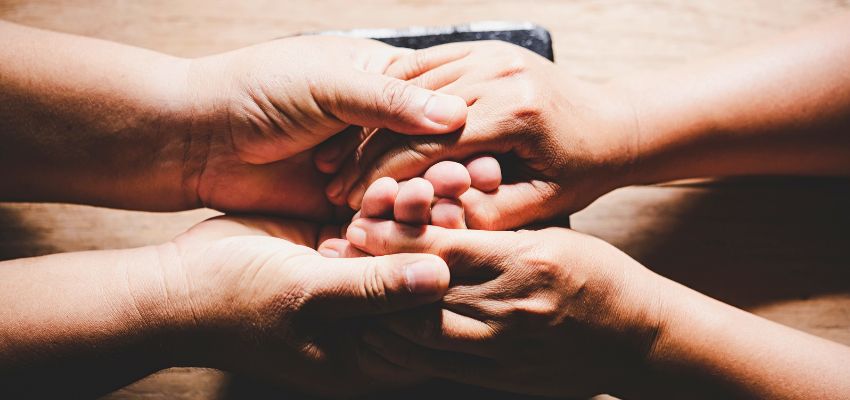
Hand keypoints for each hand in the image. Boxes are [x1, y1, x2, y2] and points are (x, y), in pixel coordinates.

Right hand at [158, 215, 449, 395]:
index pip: (431, 322)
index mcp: (370, 354)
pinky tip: (392, 184)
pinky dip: (385, 205)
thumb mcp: (306, 294)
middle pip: (423, 280)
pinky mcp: (340, 251)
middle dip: (438, 236)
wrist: (176, 284)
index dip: (454, 277)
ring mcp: (356, 284)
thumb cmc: (235, 302)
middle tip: (453, 195)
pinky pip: (375, 227)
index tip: (464, 232)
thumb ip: (372, 287)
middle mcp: (370, 322)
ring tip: (420, 186)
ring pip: (402, 247)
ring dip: (414, 214)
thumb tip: (440, 278)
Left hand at [178, 36, 467, 217]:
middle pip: (430, 153)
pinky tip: (415, 236)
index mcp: (382, 83)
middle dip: (452, 170)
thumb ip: (388, 101)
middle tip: (477, 187)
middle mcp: (380, 128)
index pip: (436, 105)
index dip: (463, 129)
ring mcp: (364, 169)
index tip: (489, 151)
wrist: (199, 136)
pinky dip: (396, 226)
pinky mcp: (344, 207)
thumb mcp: (326, 84)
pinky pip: (379, 219)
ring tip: (450, 214)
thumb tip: (458, 113)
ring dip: (429, 200)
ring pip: (408, 188)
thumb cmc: (257, 91)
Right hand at [326, 40, 636, 228]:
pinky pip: (425, 63)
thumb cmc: (579, 169)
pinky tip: (366, 121)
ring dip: (371, 121)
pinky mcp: (484, 46)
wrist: (611, 122)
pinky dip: (392, 93)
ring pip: (411, 84)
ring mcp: (491, 51)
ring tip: (342, 157)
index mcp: (515, 112)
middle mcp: (500, 71)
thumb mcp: (541, 203)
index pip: (430, 145)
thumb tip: (428, 222)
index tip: (354, 202)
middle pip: (412, 113)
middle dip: (368, 151)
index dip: (385, 177)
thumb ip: (488, 215)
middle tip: (335, 183)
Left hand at [337, 221, 664, 397]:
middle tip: (335, 255)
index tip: (361, 219)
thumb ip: (499, 228)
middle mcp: (512, 307)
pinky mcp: (503, 377)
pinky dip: (402, 349)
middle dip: (374, 273)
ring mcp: (507, 348)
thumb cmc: (599, 275)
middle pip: (421, 290)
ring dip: (378, 313)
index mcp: (526, 260)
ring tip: (347, 294)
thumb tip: (442, 213)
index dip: (395, 233)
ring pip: (422, 333)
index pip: (444, 245)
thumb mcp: (555, 234)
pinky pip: (440, 365)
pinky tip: (379, 333)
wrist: (640, 339)